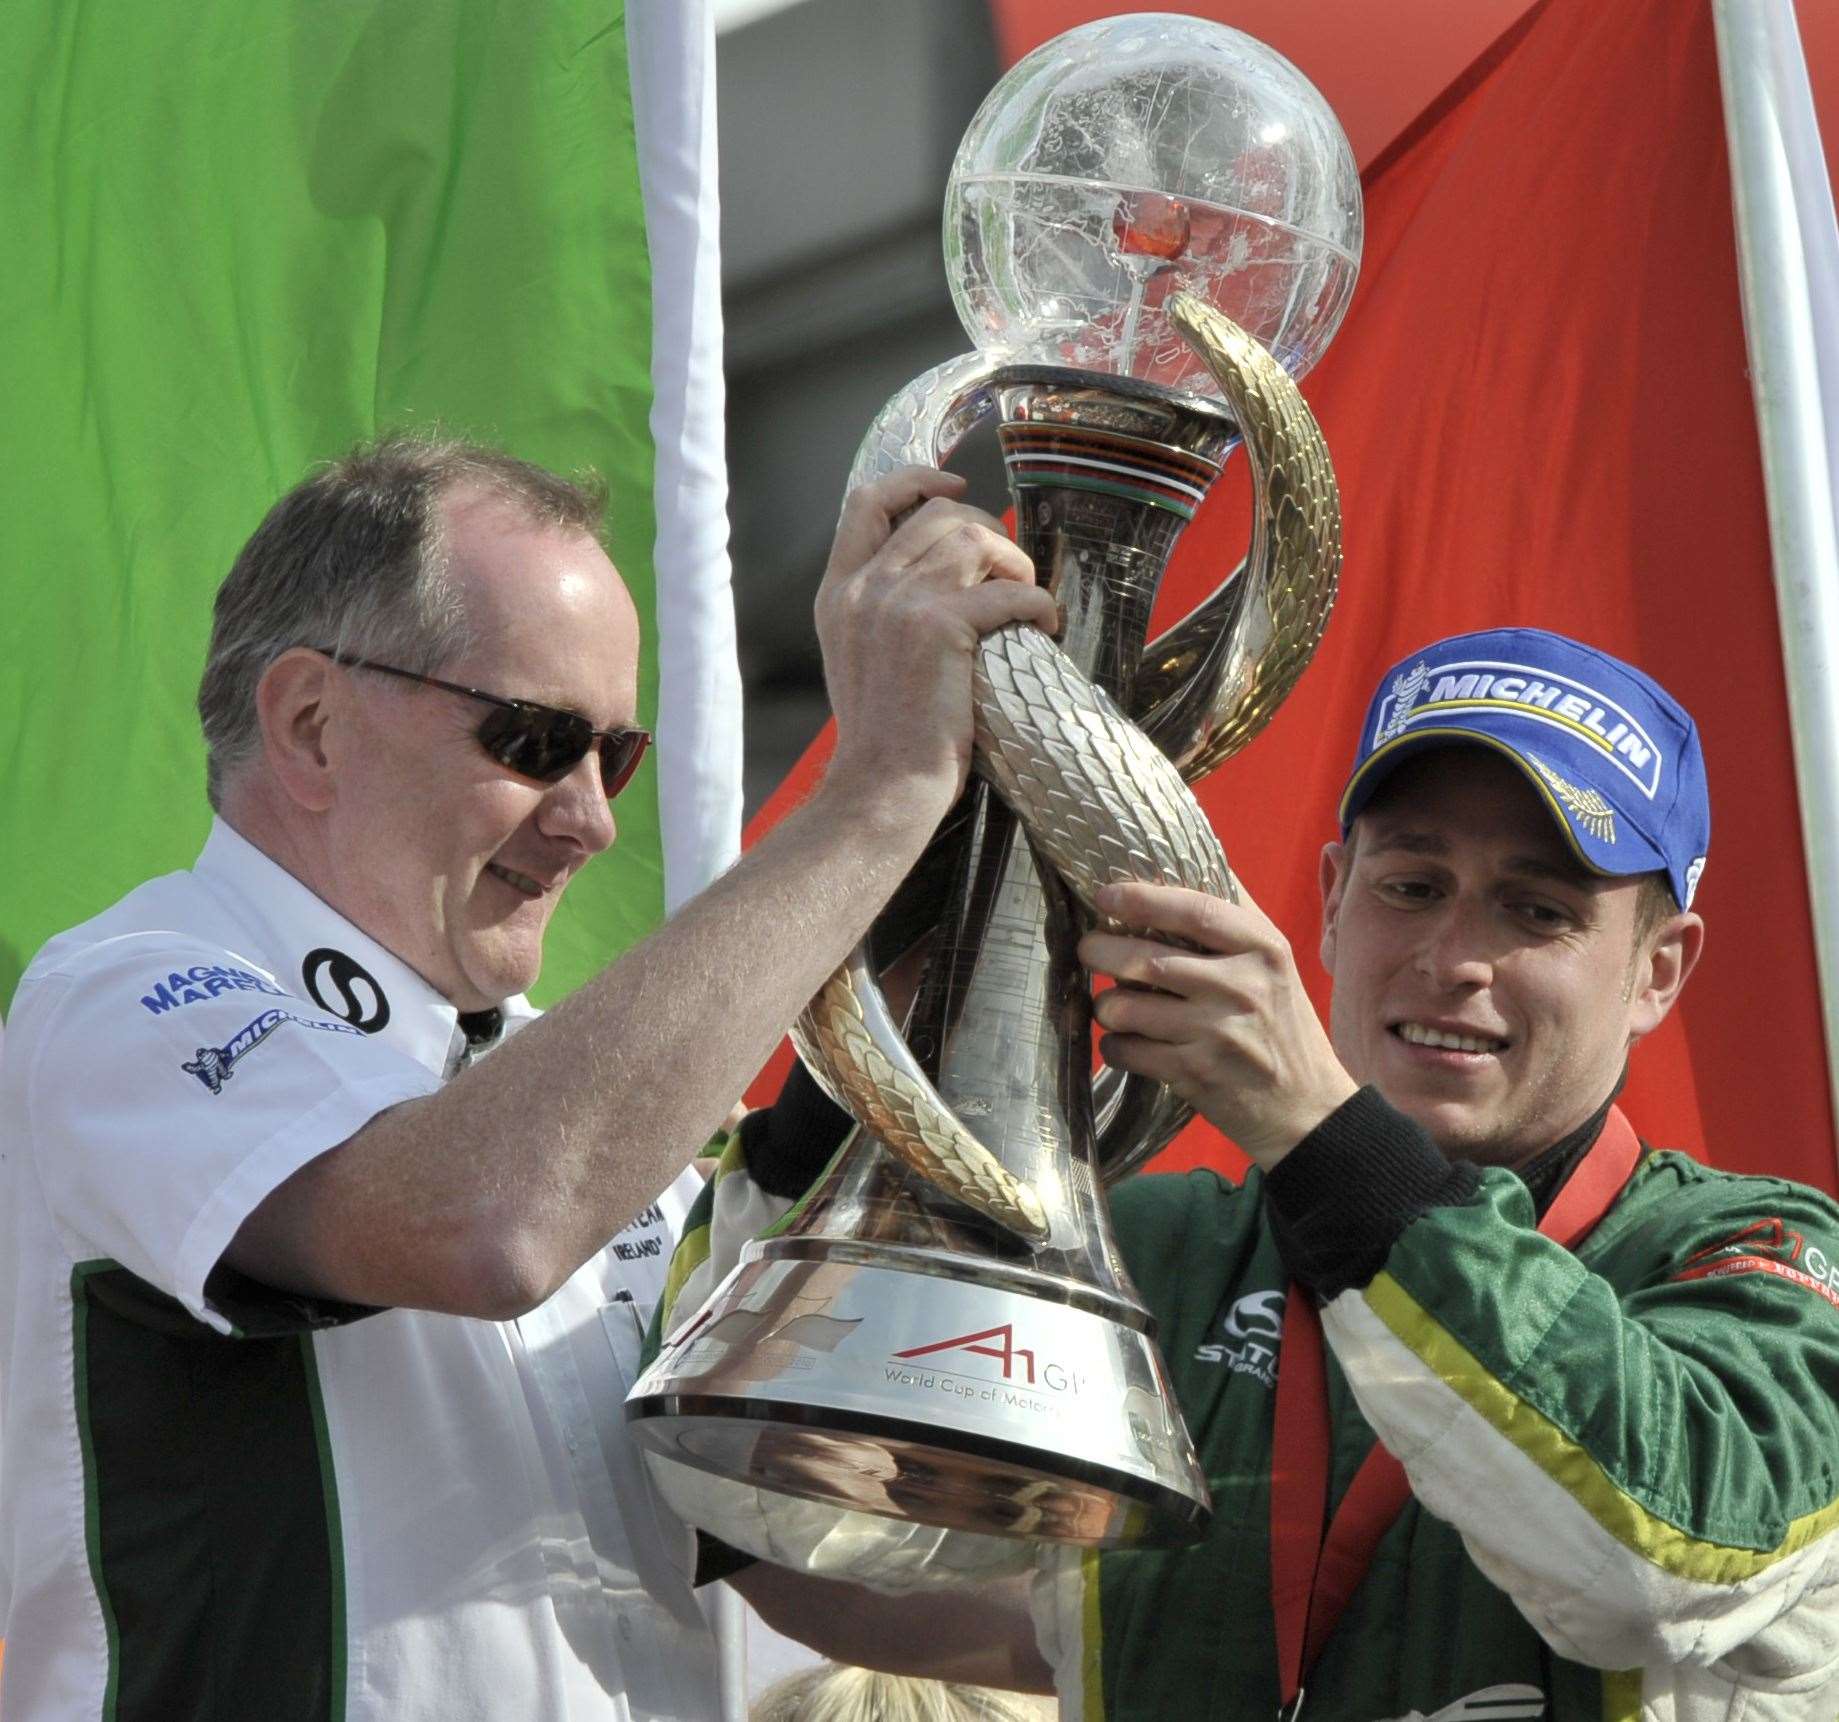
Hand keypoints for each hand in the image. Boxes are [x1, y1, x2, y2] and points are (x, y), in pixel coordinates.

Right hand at [814, 468, 1056, 822]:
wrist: (881, 789)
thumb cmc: (885, 740)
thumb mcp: (860, 659)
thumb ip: (882, 612)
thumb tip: (939, 580)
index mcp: (838, 593)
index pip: (868, 500)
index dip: (917, 479)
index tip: (954, 484)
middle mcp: (863, 588)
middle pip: (936, 512)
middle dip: (986, 529)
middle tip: (1009, 571)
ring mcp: (898, 604)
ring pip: (973, 537)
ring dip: (1014, 561)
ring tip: (1026, 598)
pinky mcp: (939, 628)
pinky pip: (1008, 590)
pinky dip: (1037, 603)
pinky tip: (1044, 628)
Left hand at [1079, 880, 1357, 1169]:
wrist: (1308, 1109)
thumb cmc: (1282, 1026)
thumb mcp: (1274, 964)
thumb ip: (1232, 921)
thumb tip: (1181, 865)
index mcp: (1263, 949)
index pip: (1195, 911)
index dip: (1143, 899)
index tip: (1105, 895)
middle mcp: (1242, 987)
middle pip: (1146, 960)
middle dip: (1101, 950)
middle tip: (1089, 948)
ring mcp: (1217, 1033)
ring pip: (1125, 1007)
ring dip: (1107, 1006)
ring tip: (1115, 1005)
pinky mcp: (1194, 1074)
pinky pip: (1126, 1050)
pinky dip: (1115, 1046)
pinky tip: (1129, 1043)